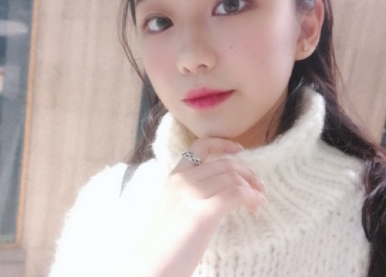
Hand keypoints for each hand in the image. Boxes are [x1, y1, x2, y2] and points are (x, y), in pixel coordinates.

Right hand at [119, 138, 265, 276]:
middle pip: (225, 164)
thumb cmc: (165, 243)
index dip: (223, 144)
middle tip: (258, 188)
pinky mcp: (202, 213)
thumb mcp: (175, 206)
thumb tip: (224, 188)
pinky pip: (235, 194)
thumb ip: (192, 191)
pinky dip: (251, 197)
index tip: (239, 150)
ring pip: (233, 178)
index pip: (200, 146)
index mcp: (174, 176)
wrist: (151, 267)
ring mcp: (191, 194)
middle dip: (247, 174)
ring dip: (252, 188)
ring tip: (258, 202)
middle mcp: (182, 180)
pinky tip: (255, 207)